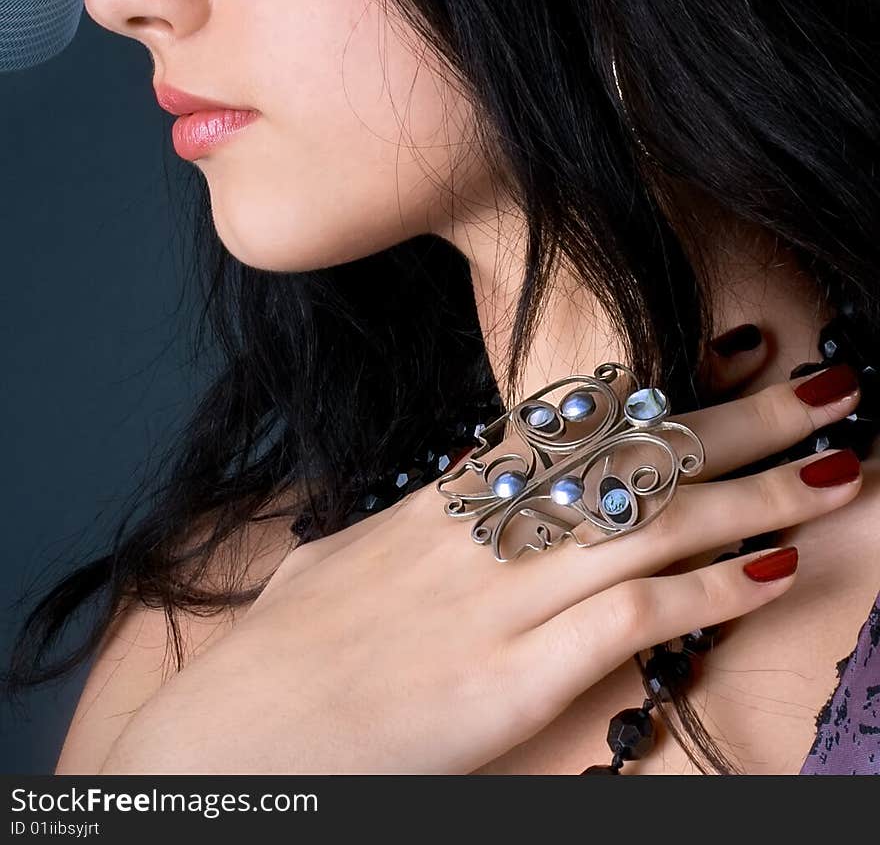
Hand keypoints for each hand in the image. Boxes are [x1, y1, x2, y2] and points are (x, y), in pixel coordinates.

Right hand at [99, 342, 861, 774]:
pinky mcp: (509, 678)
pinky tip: (769, 567)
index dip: (670, 392)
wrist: (223, 744)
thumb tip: (437, 500)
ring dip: (758, 492)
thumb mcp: (337, 565)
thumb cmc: (275, 660)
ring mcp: (500, 602)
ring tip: (838, 464)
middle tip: (831, 384)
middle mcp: (484, 534)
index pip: (578, 427)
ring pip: (654, 524)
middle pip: (639, 459)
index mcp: (445, 503)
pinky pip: (629, 617)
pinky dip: (705, 587)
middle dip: (745, 421)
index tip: (736, 357)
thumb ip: (401, 528)